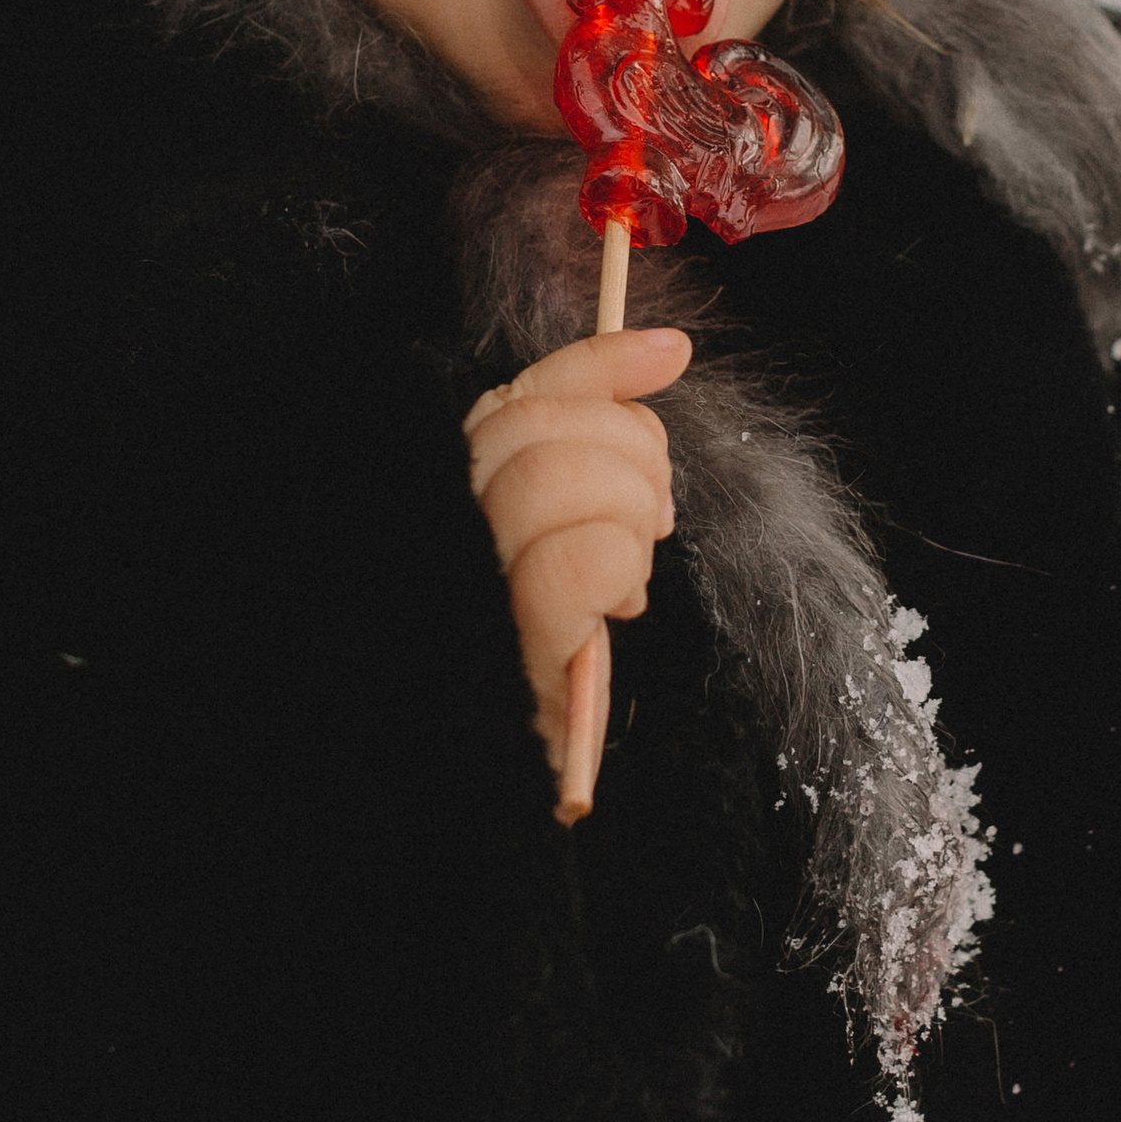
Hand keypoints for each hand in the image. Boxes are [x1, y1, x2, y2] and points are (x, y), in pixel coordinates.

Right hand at [462, 328, 689, 823]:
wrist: (510, 774)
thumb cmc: (555, 639)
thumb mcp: (582, 527)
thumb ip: (600, 437)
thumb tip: (667, 348)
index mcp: (461, 482)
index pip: (525, 390)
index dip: (603, 361)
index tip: (675, 354)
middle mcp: (445, 518)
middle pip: (541, 431)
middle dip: (629, 463)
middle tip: (652, 519)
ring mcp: (463, 575)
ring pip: (552, 478)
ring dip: (625, 520)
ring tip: (629, 571)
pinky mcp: (501, 639)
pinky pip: (571, 563)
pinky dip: (614, 569)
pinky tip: (614, 606)